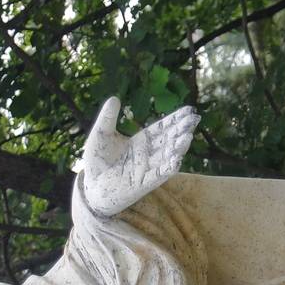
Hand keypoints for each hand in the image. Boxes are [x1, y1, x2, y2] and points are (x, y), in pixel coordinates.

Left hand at [79, 96, 199, 217]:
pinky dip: (167, 169)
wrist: (90, 186)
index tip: (189, 110)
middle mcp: (147, 155)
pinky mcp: (141, 184)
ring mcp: (146, 170)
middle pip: (168, 140)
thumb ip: (108, 118)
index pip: (162, 129)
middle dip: (181, 130)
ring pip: (166, 157)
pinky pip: (157, 176)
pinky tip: (177, 160)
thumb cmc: (96, 161)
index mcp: (141, 142)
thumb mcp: (100, 134)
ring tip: (188, 136)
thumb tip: (114, 97)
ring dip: (177, 148)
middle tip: (194, 119)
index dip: (175, 120)